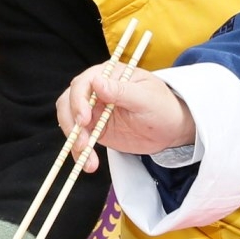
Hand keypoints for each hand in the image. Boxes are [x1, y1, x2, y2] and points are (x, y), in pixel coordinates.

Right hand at [55, 64, 193, 160]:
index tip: (83, 120)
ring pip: (70, 122)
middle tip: (82, 143)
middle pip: (69, 102)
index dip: (78, 101)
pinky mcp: (94, 128)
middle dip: (71, 123)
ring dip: (74, 141)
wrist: (170, 129)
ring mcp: (93, 110)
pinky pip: (80, 139)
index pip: (83, 83)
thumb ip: (121, 90)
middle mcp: (96, 90)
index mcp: (108, 75)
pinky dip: (80, 152)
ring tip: (87, 159)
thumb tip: (96, 81)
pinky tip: (89, 164)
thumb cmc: (162, 106)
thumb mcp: (145, 98)